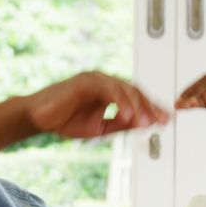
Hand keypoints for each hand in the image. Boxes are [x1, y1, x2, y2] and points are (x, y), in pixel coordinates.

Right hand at [25, 71, 168, 137]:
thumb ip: (120, 124)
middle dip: (151, 106)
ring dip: (139, 106)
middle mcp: (104, 81)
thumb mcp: (100, 127)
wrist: (39, 118)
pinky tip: (130, 116)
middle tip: (164, 120)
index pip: (135, 97)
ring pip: (125, 89)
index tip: (166, 120)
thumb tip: (143, 124)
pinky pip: (109, 90)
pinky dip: (122, 102)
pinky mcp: (86, 81)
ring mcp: (96, 79)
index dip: (151, 108)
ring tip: (148, 122)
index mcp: (108, 91)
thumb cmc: (65, 120)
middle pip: (135, 91)